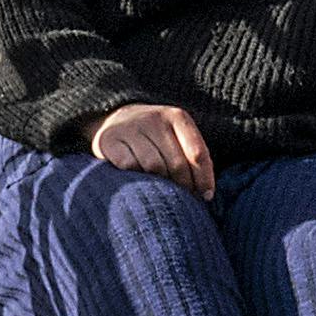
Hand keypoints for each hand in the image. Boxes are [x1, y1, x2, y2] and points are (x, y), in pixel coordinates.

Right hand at [88, 102, 216, 197]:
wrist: (117, 118)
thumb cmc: (156, 136)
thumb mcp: (177, 137)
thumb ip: (194, 157)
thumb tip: (206, 193)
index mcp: (177, 117)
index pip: (197, 153)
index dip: (204, 179)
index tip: (206, 196)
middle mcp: (155, 119)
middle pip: (177, 163)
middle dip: (183, 186)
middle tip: (182, 198)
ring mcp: (131, 128)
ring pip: (153, 166)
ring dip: (159, 183)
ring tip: (161, 191)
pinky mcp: (110, 140)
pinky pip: (129, 167)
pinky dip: (136, 178)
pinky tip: (138, 180)